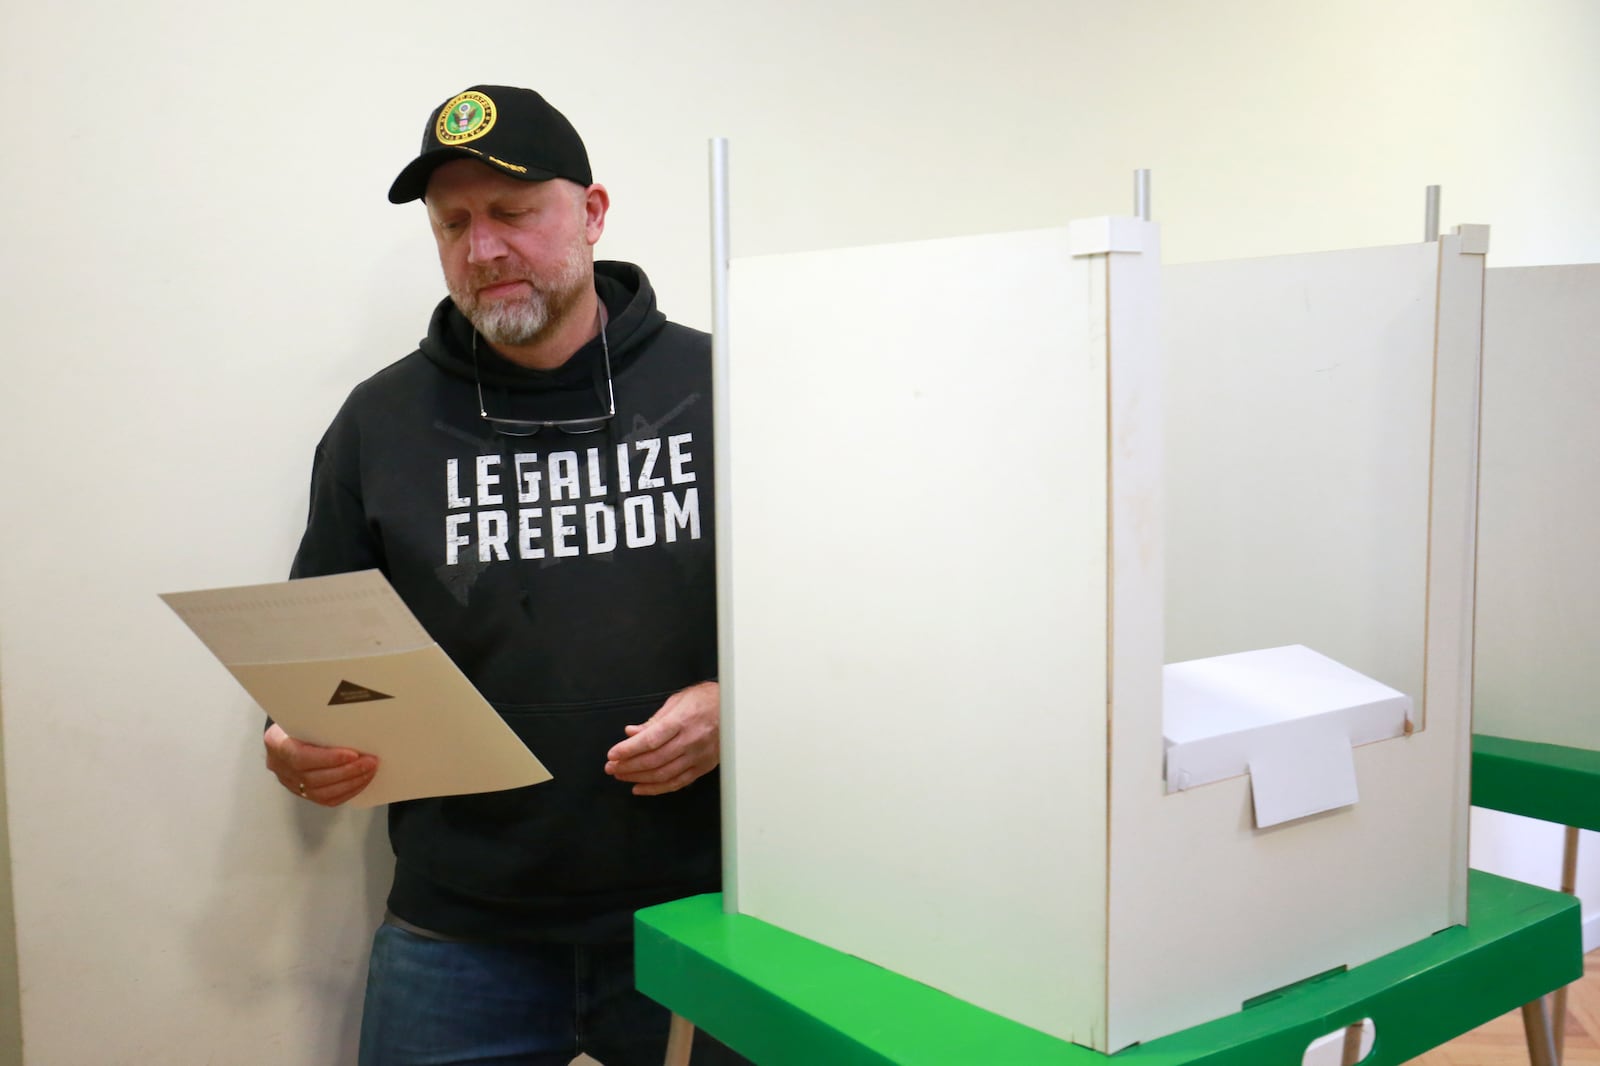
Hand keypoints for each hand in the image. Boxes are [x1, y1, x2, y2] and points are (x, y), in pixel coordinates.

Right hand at [263, 723, 378, 806]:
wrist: (288, 732)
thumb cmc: (299, 721)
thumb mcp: (304, 715)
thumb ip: (321, 722)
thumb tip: (353, 722)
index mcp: (276, 743)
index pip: (300, 757)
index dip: (328, 759)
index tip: (352, 755)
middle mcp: (280, 766)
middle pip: (313, 778)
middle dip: (347, 771)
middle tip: (370, 762)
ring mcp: (290, 782)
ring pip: (321, 793)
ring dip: (351, 782)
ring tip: (369, 770)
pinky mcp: (302, 792)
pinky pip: (327, 799)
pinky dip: (348, 791)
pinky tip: (361, 780)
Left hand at [604, 681, 719, 795]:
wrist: (734, 708)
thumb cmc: (705, 700)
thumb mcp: (677, 701)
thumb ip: (654, 720)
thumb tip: (631, 732)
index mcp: (682, 720)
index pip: (651, 739)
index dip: (629, 749)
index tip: (613, 754)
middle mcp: (690, 740)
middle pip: (655, 759)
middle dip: (629, 765)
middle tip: (611, 767)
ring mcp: (698, 756)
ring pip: (664, 774)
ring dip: (639, 777)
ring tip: (622, 776)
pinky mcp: (703, 767)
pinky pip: (678, 782)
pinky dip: (657, 788)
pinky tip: (641, 788)